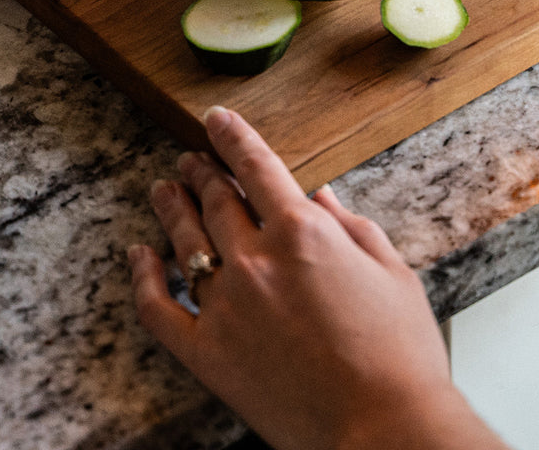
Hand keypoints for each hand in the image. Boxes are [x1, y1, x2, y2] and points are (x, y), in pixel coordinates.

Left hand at [128, 107, 510, 449]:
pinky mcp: (207, 353)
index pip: (256, 166)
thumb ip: (351, 226)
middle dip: (203, 171)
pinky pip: (158, 309)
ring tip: (163, 188)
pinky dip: (143, 277)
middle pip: (217, 199)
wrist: (382, 426)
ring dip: (172, 208)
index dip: (233, 137)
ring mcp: (225, 306)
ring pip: (185, 241)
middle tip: (192, 158)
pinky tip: (139, 255)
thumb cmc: (398, 352)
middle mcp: (256, 259)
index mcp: (303, 231)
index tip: (216, 119)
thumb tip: (321, 198)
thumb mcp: (390, 270)